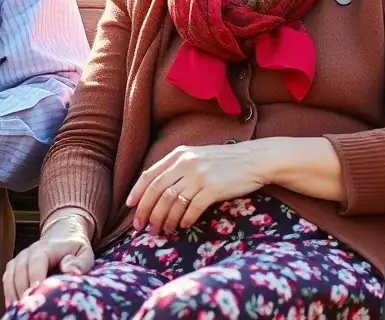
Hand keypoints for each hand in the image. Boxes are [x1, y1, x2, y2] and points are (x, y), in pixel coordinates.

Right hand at [2, 215, 94, 306]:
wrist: (62, 236)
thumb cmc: (74, 248)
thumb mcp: (85, 252)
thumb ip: (80, 262)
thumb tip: (69, 270)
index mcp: (46, 247)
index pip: (37, 260)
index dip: (35, 276)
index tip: (36, 291)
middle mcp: (29, 252)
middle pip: (21, 271)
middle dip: (24, 290)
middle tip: (30, 307)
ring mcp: (19, 259)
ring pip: (10, 276)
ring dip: (14, 294)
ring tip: (21, 310)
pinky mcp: (14, 267)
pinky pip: (7, 280)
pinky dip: (8, 294)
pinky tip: (13, 306)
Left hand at [127, 142, 267, 234]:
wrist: (254, 159)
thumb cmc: (223, 161)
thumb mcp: (196, 156)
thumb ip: (177, 168)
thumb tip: (156, 190)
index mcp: (178, 154)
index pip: (149, 175)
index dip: (137, 192)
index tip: (130, 207)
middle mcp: (186, 163)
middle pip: (157, 191)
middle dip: (147, 212)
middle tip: (143, 227)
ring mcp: (199, 175)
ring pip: (172, 202)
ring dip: (165, 220)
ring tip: (162, 231)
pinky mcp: (213, 188)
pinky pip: (192, 208)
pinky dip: (185, 219)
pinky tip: (183, 226)